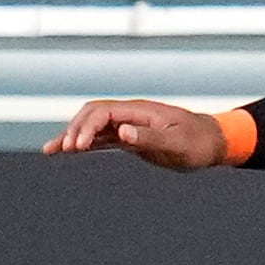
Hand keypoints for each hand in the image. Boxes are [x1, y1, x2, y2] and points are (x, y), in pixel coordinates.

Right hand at [43, 99, 229, 170]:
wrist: (214, 143)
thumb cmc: (199, 143)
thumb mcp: (178, 143)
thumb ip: (150, 138)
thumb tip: (122, 133)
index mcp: (140, 112)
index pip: (103, 112)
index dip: (86, 127)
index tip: (77, 147)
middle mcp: (131, 115)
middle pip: (92, 115)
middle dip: (73, 129)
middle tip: (60, 150)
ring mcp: (129, 126)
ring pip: (93, 127)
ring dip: (73, 137)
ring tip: (50, 151)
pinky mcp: (131, 138)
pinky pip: (102, 139)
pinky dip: (85, 145)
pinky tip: (69, 152)